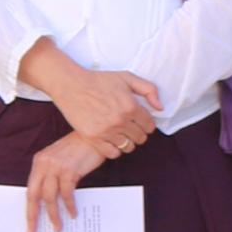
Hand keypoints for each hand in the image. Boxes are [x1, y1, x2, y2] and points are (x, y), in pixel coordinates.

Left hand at [23, 130, 114, 231]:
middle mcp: (44, 164)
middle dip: (33, 216)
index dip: (29, 208)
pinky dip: (69, 206)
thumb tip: (50, 199)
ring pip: (49, 198)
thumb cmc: (80, 148)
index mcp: (39, 161)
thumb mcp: (60, 160)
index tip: (30, 223)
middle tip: (34, 231)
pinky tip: (73, 213)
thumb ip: (52, 175)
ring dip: (54, 215)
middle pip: (34, 195)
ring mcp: (56, 167)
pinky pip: (66, 194)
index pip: (30, 189)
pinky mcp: (69, 170)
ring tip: (58, 227)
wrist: (96, 135)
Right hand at [40, 59, 160, 151]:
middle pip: (140, 138)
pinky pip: (113, 153)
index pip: (150, 126)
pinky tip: (111, 140)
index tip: (141, 122)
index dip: (147, 124)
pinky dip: (115, 149)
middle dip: (138, 133)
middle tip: (131, 128)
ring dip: (127, 142)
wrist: (72, 85)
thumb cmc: (99, 80)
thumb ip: (148, 90)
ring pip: (128, 147)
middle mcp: (120, 120)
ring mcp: (107, 131)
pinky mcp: (94, 138)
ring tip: (121, 134)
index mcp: (131, 106)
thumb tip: (160, 108)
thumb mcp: (127, 78)